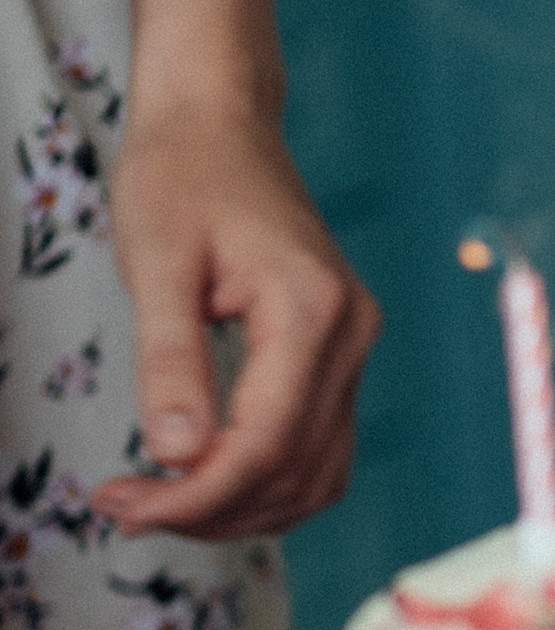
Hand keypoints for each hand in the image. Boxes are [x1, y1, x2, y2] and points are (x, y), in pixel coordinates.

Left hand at [93, 109, 382, 542]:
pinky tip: (203, 476)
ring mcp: (355, 346)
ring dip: (241, 508)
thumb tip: (176, 455)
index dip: (196, 494)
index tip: (123, 504)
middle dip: (210, 509)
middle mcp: (352, 335)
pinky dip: (265, 481)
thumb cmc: (180, 175)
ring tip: (158, 502)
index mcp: (312, 310)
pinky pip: (318, 447)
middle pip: (295, 472)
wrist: (220, 121)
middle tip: (124, 508)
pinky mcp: (340, 353)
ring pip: (317, 474)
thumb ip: (171, 360)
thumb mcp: (156, 261)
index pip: (265, 444)